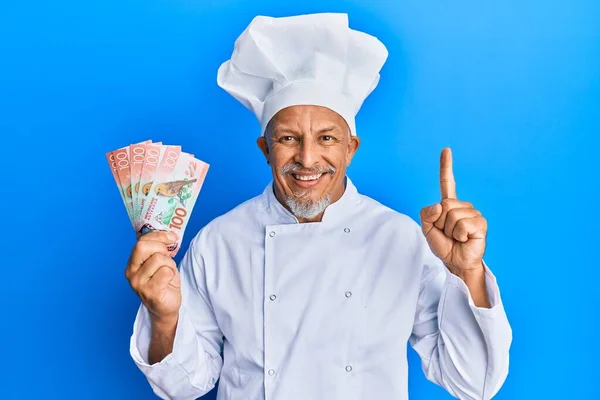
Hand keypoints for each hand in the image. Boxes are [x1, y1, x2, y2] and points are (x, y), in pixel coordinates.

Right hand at [125, 231, 181, 321]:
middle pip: (144, 246)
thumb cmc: (163, 282)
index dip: (158, 236)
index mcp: (132, 263)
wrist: (165, 307)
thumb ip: (158, 249)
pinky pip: (165, 272)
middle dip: (161, 248)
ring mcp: (139, 283)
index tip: (172, 237)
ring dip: (170, 264)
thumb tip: (170, 233)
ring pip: (158, 259)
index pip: (141, 241)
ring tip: (168, 273)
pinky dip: (172, 274)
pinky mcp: (150, 292)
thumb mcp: (159, 262)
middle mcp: (131, 273)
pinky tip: (168, 282)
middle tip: (168, 257)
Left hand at [419, 148, 486, 274]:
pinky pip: (462, 224)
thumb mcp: (426, 229)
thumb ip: (426, 214)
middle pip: (444, 205)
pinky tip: (464, 239)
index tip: (446, 149)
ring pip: (451, 215)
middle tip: (447, 234)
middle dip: (440, 223)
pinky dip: (458, 235)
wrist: (455, 261)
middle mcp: (462, 206)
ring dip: (449, 231)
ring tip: (456, 238)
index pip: (447, 182)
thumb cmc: (443, 245)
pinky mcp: (480, 223)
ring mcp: (473, 213)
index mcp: (449, 204)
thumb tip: (440, 205)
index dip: (446, 166)